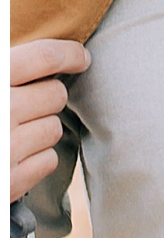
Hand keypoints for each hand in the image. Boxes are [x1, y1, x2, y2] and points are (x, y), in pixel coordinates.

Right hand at [10, 40, 89, 201]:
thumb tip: (46, 58)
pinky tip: (14, 157)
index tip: (81, 58)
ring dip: (40, 130)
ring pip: (54, 128)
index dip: (69, 54)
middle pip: (55, 94)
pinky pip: (49, 161)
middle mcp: (2, 111)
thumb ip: (6, 69)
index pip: (44, 57)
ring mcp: (6, 148)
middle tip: (24, 105)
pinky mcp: (9, 182)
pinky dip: (37, 159)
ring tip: (11, 134)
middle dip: (45, 98)